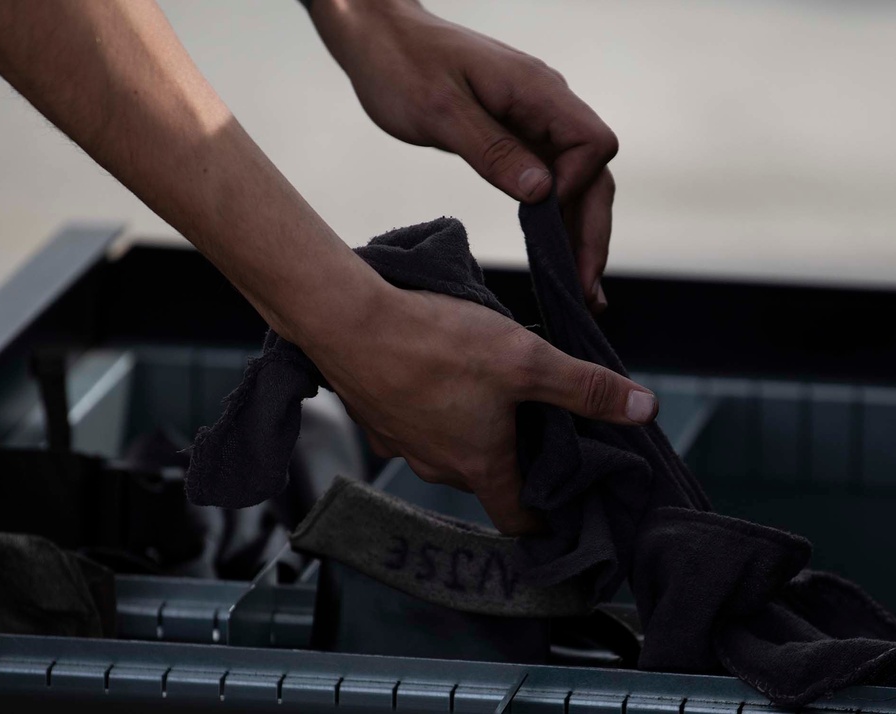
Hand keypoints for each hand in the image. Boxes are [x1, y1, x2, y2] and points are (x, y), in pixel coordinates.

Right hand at [300, 284, 657, 535]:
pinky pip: (413, 425)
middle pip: (484, 477)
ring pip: (446, 448)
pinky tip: (434, 374)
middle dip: (510, 459)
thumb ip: (584, 388)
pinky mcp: (374, 418)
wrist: (349, 321)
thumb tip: (646, 410)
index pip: (515, 518)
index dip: (541, 520)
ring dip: (468, 430)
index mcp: (479, 464)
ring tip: (485, 390)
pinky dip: (430, 411)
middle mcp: (437, 466)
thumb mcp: (526, 360)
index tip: (557, 509)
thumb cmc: (438, 344)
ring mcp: (400, 445)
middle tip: (532, 423)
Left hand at [311, 0, 616, 311]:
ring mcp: (533, 121)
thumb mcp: (440, 111)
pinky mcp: (514, 135)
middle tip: (586, 291)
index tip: (544, 220)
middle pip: (593, 174)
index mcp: (537, 92)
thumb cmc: (401, 64)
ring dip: (578, 233)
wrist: (377, 35)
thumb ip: (492, 150)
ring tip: (579, 290)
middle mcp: (545, 105)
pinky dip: (554, 218)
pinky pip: (548, 179)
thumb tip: (542, 193)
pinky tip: (553, 253)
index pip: (593, 145)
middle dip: (591, 231)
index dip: (579, 188)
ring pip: (575, 182)